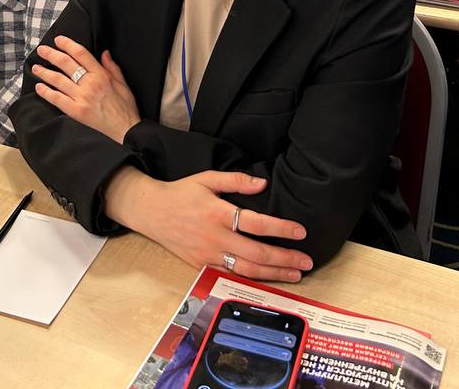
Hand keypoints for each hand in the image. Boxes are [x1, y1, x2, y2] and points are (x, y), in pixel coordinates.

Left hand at [31, 36, 138, 142]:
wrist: (126, 130)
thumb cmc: (125, 108)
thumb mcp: (123, 84)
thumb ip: (112, 67)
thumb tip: (104, 52)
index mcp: (101, 75)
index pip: (81, 54)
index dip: (67, 44)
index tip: (58, 40)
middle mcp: (90, 84)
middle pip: (66, 64)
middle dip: (51, 54)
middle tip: (42, 50)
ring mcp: (81, 98)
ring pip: (58, 80)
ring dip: (45, 73)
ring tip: (36, 68)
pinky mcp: (76, 111)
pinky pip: (57, 99)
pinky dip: (46, 92)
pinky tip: (39, 87)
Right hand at [105, 168, 312, 282]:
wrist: (151, 212)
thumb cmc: (181, 193)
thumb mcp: (207, 179)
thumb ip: (236, 180)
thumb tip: (263, 184)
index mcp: (217, 213)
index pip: (256, 223)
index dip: (281, 229)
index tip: (301, 231)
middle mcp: (214, 237)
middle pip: (256, 253)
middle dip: (285, 258)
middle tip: (307, 261)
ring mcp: (208, 254)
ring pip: (247, 270)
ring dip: (274, 274)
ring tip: (295, 274)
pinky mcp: (202, 265)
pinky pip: (231, 275)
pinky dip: (252, 280)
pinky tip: (268, 279)